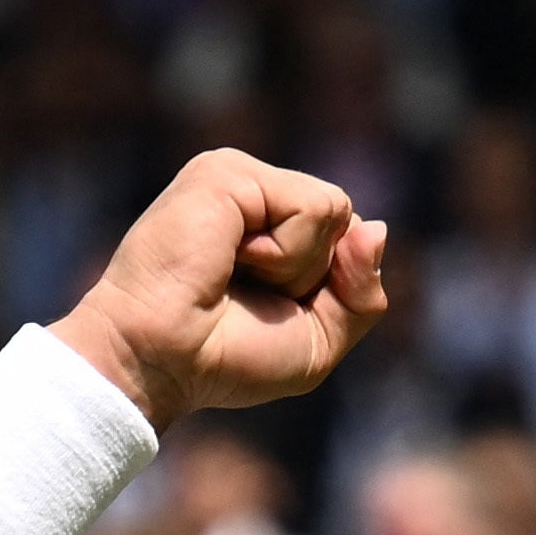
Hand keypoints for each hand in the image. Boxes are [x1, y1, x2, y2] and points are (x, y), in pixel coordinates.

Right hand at [54, 150, 392, 429]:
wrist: (158, 362)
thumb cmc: (223, 358)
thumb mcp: (318, 340)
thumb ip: (363, 293)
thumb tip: (377, 227)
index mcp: (266, 221)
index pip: (344, 233)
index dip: (331, 284)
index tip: (267, 311)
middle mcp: (252, 190)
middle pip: (344, 219)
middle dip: (316, 276)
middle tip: (247, 296)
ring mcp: (237, 174)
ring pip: (334, 209)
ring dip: (299, 266)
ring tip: (235, 276)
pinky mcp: (227, 172)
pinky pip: (313, 208)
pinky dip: (286, 254)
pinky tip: (230, 261)